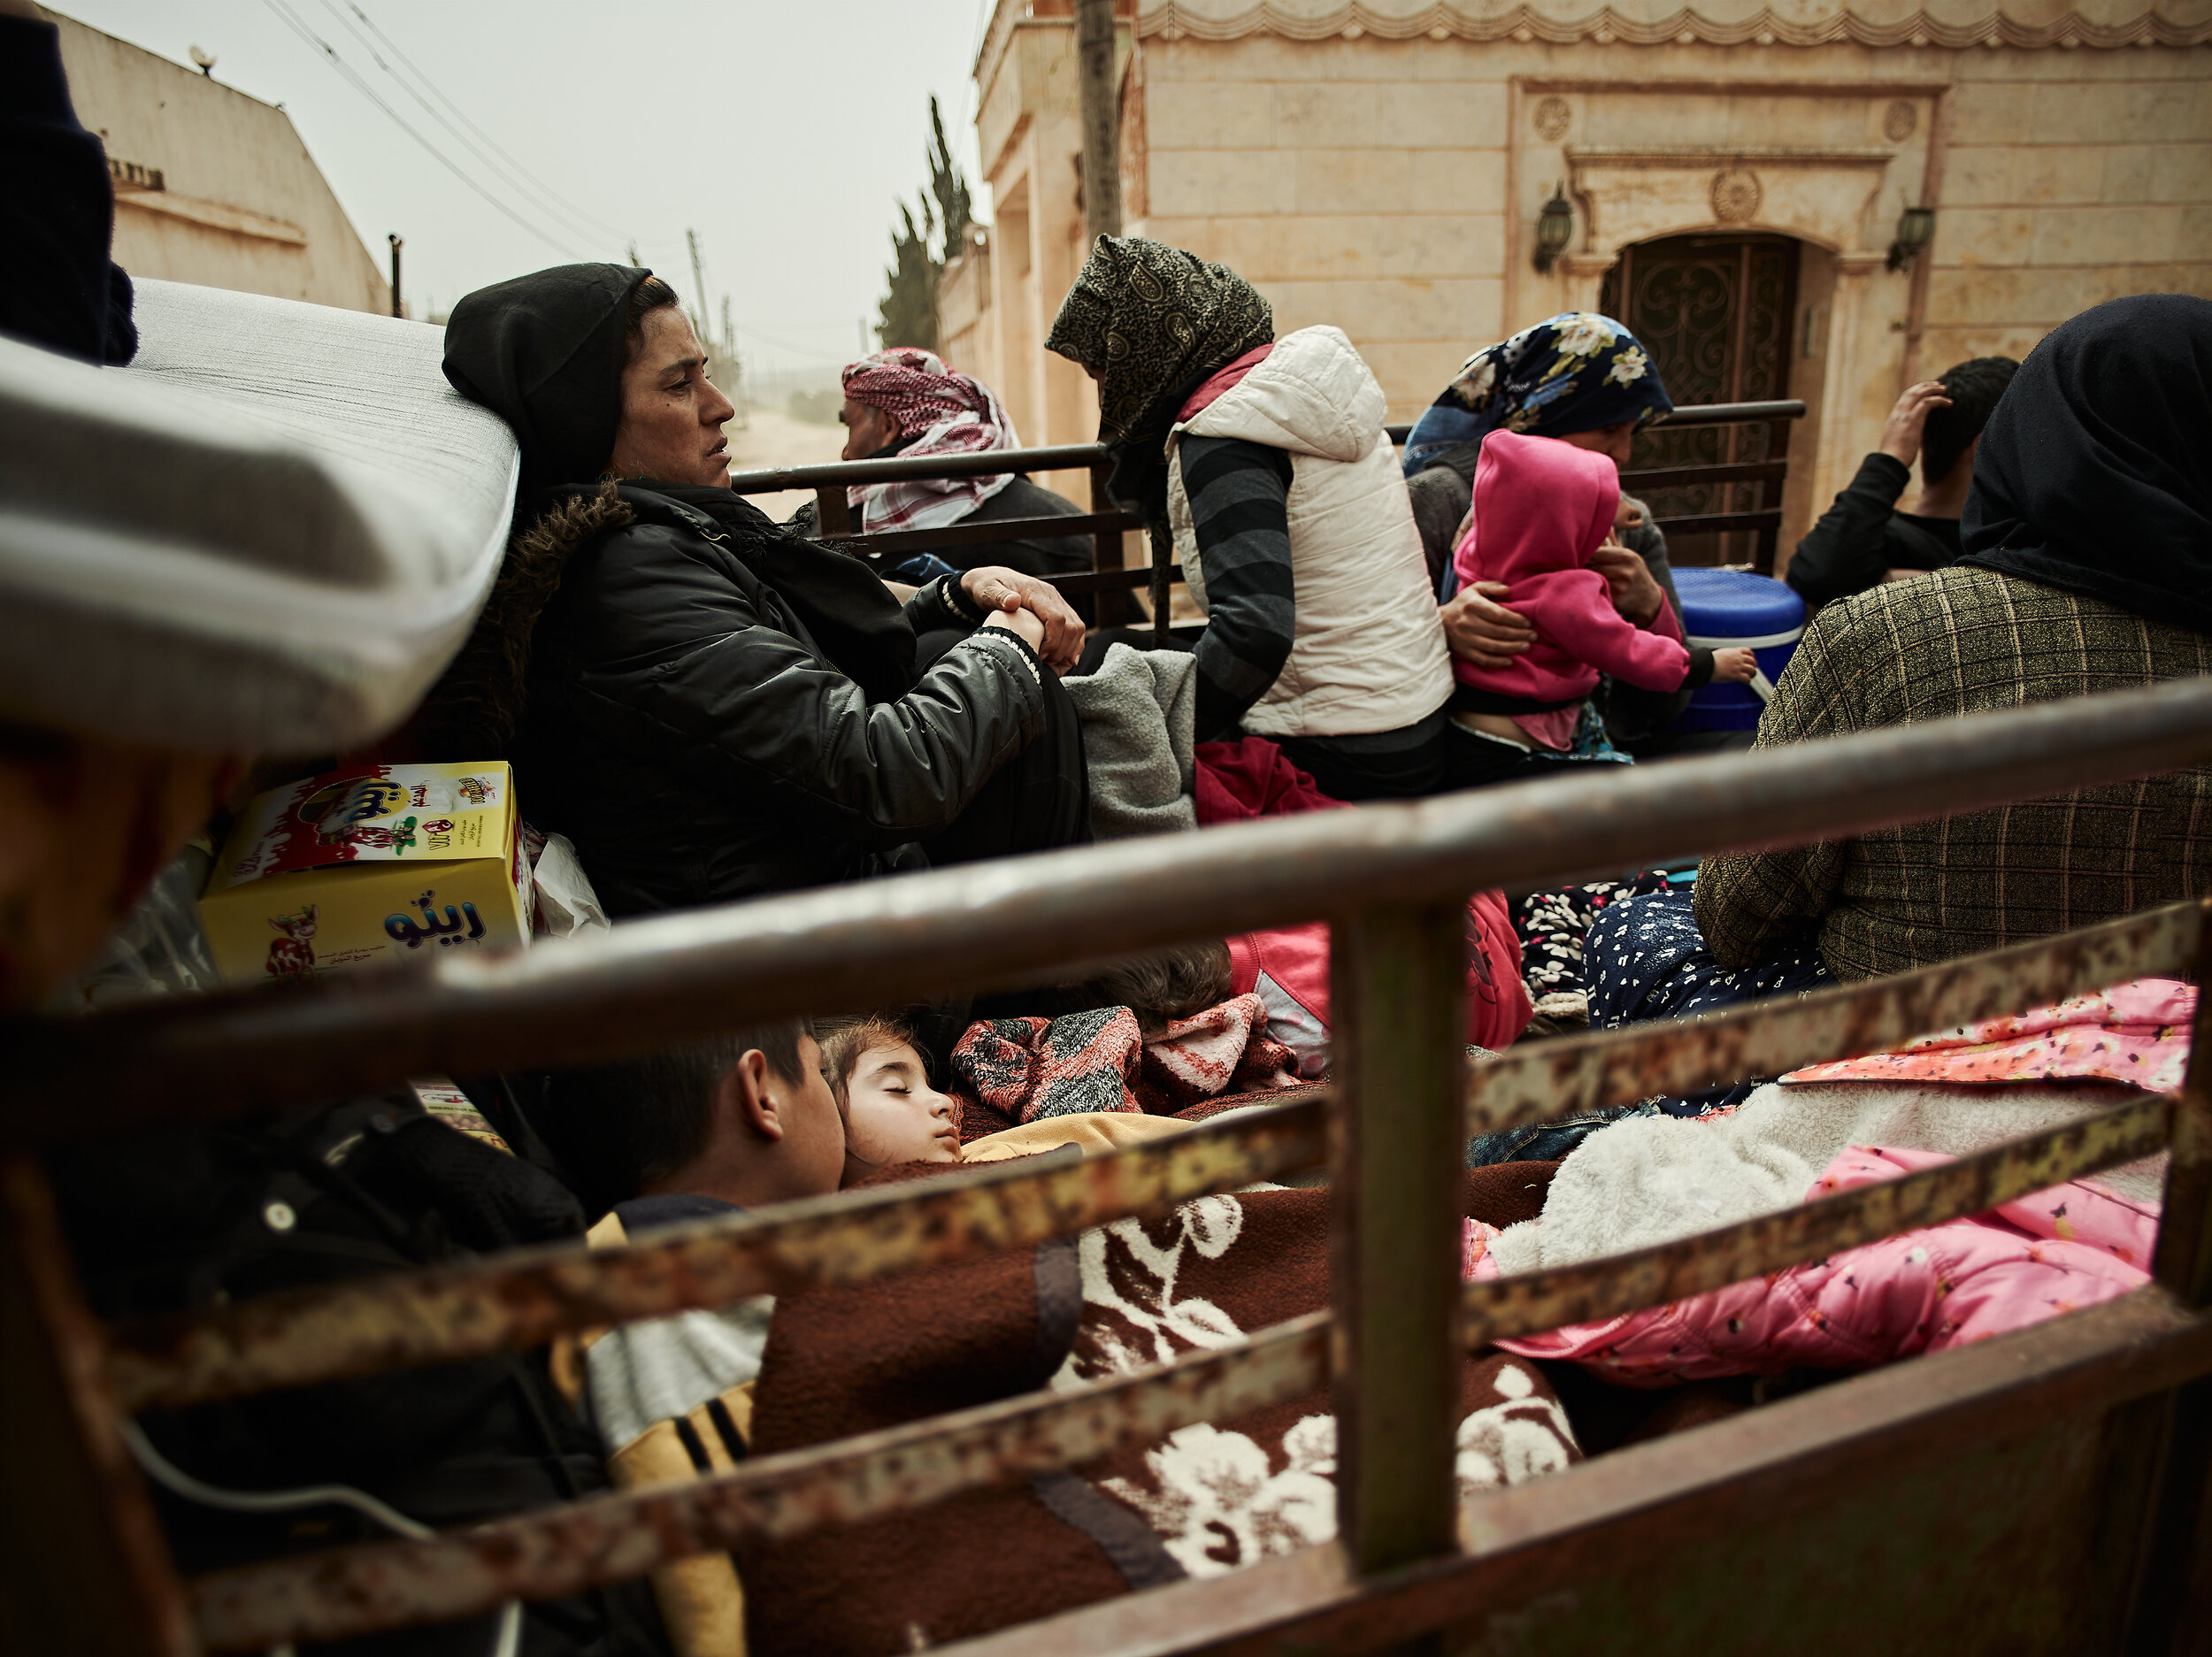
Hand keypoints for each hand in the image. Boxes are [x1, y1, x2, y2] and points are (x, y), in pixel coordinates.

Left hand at [961, 566, 1082, 673]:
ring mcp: (1057, 602)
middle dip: (1062, 649)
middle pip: (1071, 625)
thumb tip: (1013, 601)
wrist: (991, 580)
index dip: (1052, 641)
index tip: (1039, 655)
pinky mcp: (1058, 609)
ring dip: (1070, 649)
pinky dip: (1073, 645)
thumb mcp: (987, 590)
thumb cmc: (987, 587)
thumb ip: (999, 596)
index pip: (1056, 618)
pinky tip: (1064, 659)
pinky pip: (1074, 627)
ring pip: (1077, 627)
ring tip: (1053, 664)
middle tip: (1046, 663)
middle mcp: (1051, 596)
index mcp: (1036, 592)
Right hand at [1439, 581, 1534, 670]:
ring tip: (1526, 646)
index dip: (1515, 620)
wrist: (1439, 623)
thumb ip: (1492, 587)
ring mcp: (1466, 639)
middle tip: (1533, 636)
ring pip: (1493, 646)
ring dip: (1512, 648)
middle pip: (1498, 631)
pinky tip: (1510, 661)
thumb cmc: (1462, 605)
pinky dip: (1497, 662)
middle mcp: (1469, 623)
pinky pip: (1482, 659)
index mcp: (1473, 606)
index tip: (1528, 622)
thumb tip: (1508, 590)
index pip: (1498, 615)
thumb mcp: (1474, 590)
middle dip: (1519, 634)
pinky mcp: (1465, 652)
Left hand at [1590, 538, 1663, 626]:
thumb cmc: (1633, 573)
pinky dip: (1593, 590)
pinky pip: (1597, 592)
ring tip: (1588, 577)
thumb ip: (1612, 542)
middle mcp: (1625, 572)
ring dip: (1587, 578)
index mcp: (1627, 557)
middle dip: (1585, 567)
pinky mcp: (1616, 601)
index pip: (1596, 552)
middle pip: (1592, 566)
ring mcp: (1621, 588)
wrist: (1648, 598)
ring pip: (1593, 579)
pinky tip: (1595, 589)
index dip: (1586, 554)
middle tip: (1582, 568)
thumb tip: (1604, 526)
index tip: (1582, 556)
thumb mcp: (1628, 556)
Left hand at [1615, 494, 1647, 533]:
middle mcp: (1625, 503)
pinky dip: (1617, 509)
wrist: (1598, 515)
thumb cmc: (1612, 522)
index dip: (1637, 518)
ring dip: (1623, 512)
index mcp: (1630, 508)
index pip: (1638, 512)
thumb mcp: (1625, 526)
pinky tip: (1611, 515)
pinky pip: (1617, 505)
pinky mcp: (1611, 500)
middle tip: (1625, 522)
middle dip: (1630, 515)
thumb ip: (1635, 525)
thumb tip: (1641, 521)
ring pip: (1624, 507)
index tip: (1634, 522)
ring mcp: (1618, 501)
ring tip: (1617, 519)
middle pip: (1631, 509)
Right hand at [1711, 646, 1759, 683]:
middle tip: (1751, 670)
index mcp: (1735, 652)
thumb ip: (1728, 655)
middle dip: (1753, 666)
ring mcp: (1738, 666)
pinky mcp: (1736, 675)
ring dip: (1751, 674)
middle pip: (1752, 661)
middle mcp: (1738, 658)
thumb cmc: (1710, 660)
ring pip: (1752, 670)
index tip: (1751, 660)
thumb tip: (1728, 658)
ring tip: (1749, 676)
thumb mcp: (1721, 653)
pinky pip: (1746, 678)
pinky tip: (1745, 682)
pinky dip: (1747, 681)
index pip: (1748, 651)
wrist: (1706, 665)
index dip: (1751, 656)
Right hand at [1878, 381, 1952, 467]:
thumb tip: (1912, 440)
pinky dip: (1939, 400)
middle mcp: (1897, 414)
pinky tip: (1948, 403)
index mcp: (1893, 420)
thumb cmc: (1893, 459)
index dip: (1915, 393)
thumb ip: (1904, 437)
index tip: (1925, 392)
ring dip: (1933, 389)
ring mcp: (1904, 415)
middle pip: (1911, 392)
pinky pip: (1928, 402)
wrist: (1889, 463)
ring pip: (1919, 393)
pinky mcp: (1913, 419)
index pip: (1903, 400)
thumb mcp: (1897, 444)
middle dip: (1924, 386)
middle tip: (1937, 385)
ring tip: (1944, 389)